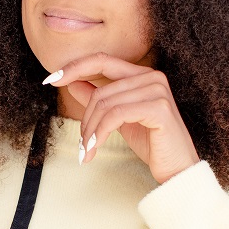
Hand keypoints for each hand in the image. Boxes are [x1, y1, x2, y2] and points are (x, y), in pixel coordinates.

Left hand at [47, 53, 199, 183]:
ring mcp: (157, 90)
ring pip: (105, 104)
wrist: (178, 169)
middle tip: (81, 144)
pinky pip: (116, 116)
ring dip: (90, 131)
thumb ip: (99, 99)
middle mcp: (152, 77)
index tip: (50, 79)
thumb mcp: (119, 119)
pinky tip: (94, 149)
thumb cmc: (152, 143)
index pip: (102, 60)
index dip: (74, 67)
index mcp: (142, 74)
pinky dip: (100, 133)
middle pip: (101, 91)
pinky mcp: (159, 108)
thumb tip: (72, 82)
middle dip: (85, 119)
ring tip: (87, 151)